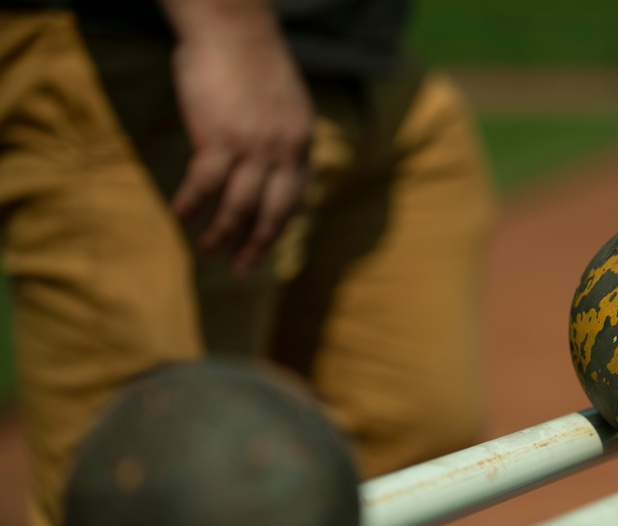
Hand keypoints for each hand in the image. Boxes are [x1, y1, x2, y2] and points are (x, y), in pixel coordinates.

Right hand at [167, 8, 312, 275]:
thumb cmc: (251, 61)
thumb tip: (273, 163)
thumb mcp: (285, 103)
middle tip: (242, 269)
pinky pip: (204, 186)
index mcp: (302, 142)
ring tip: (207, 252)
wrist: (232, 28)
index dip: (281, 225)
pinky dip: (191, 205)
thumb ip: (282, 136)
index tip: (267, 242)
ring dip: (222, 235)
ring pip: (239, 207)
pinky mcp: (219, 139)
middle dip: (258, 246)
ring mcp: (253, 148)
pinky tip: (180, 217)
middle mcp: (284, 151)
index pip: (296, 197)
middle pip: (274, 214)